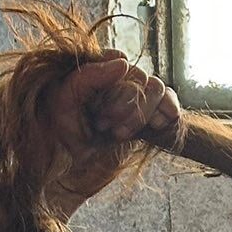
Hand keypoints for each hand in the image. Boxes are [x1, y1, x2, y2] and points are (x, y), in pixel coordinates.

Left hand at [46, 54, 182, 216]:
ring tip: (119, 134)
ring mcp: (136, 99)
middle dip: (124, 104)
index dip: (112, 81)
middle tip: (103, 126)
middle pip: (139, 75)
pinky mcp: (152, 117)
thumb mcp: (63, 101)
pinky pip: (171, 102)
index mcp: (94, 72)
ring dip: (141, 113)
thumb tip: (123, 63)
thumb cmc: (61, 136)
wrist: (71, 172)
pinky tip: (153, 127)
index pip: (118, 59)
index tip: (96, 107)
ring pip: (157, 88)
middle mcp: (117, 82)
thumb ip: (88, 77)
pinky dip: (167, 112)